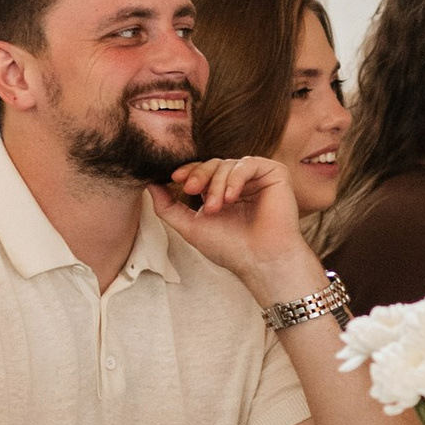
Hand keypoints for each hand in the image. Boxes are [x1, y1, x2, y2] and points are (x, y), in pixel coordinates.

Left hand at [155, 151, 319, 302]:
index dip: (188, 170)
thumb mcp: (190, 226)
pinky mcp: (274, 173)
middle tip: (192, 189)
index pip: (202, 171)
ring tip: (216, 208)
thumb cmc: (230, 248)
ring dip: (217, 185)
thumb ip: (168, 207)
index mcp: (222, 192)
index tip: (175, 178)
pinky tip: (232, 198)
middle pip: (212, 163)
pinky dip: (235, 178)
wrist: (261, 261)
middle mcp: (240, 182)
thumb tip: (150, 185)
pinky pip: (247, 163)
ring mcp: (257, 178)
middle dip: (199, 175)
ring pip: (227, 164)